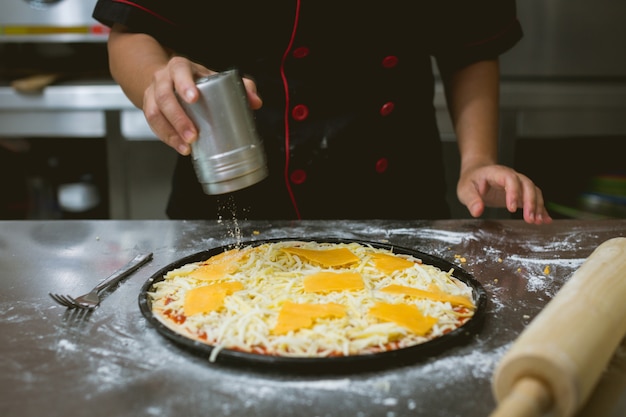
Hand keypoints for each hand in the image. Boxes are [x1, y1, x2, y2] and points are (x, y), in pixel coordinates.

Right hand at [142, 57, 262, 154]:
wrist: (169, 79)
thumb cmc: (196, 81)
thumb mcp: (215, 78)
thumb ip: (239, 87)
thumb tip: (256, 102)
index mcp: (180, 67)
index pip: (180, 71)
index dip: (184, 84)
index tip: (194, 98)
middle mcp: (163, 79)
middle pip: (165, 97)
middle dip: (178, 118)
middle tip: (193, 135)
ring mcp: (152, 94)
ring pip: (154, 113)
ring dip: (170, 132)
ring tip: (186, 147)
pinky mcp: (148, 109)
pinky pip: (153, 125)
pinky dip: (166, 138)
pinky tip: (180, 147)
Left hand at [457, 164, 551, 224]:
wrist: (477, 173)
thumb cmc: (471, 180)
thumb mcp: (465, 190)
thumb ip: (471, 200)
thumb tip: (477, 211)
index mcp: (496, 173)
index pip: (510, 179)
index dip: (513, 192)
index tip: (511, 208)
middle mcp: (511, 176)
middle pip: (527, 185)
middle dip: (531, 202)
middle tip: (530, 219)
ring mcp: (518, 184)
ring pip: (534, 191)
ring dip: (538, 206)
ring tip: (537, 221)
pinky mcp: (521, 193)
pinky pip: (535, 198)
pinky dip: (541, 209)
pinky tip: (545, 220)